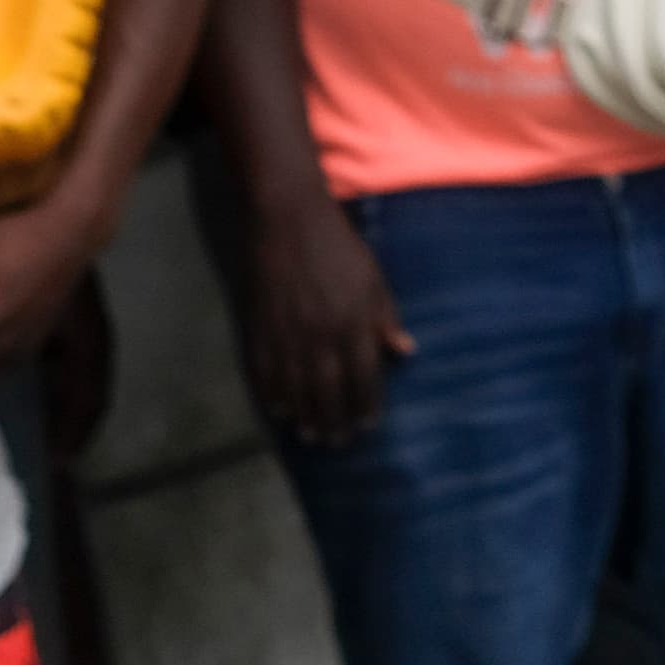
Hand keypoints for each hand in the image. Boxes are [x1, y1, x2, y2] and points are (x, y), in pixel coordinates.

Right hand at [245, 198, 414, 447]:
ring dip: (304, 416)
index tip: (369, 425)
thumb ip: (386, 319)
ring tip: (311, 435)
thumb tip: (405, 352)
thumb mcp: (374, 280)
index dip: (366, 404)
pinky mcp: (259, 328)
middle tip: (338, 442)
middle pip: (328, 391)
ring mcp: (286, 335)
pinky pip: (264, 372)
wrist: (288, 222)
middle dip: (335, 420)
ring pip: (295, 388)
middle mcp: (320, 336)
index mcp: (353, 323)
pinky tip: (278, 410)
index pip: (364, 377)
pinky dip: (270, 394)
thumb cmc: (340, 249)